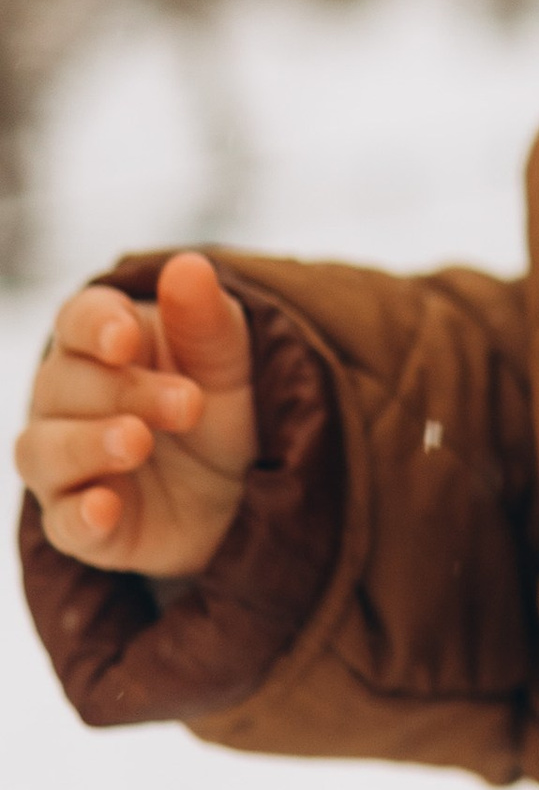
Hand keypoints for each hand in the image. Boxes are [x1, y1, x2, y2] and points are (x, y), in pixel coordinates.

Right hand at [14, 253, 256, 579]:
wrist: (243, 488)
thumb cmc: (220, 405)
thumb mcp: (228, 359)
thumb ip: (204, 318)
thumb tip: (188, 265)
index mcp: (100, 344)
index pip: (76, 321)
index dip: (95, 327)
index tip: (126, 339)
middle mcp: (68, 400)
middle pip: (65, 384)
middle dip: (124, 391)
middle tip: (189, 404)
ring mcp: (68, 463)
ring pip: (43, 450)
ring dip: (86, 445)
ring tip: (137, 442)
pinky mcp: (82, 523)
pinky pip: (62, 521)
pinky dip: (79, 515)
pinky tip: (105, 508)